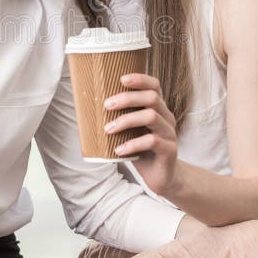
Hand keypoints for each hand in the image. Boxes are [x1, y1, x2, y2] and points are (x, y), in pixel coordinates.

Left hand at [103, 73, 177, 198]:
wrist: (160, 178)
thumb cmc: (140, 151)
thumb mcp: (130, 132)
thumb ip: (119, 119)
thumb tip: (88, 110)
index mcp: (158, 109)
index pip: (154, 86)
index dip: (140, 79)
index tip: (121, 79)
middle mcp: (166, 118)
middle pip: (152, 98)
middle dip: (127, 99)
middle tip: (106, 105)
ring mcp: (170, 133)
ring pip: (151, 117)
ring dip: (126, 120)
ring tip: (108, 129)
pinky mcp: (170, 150)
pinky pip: (152, 141)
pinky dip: (132, 144)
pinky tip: (118, 150)